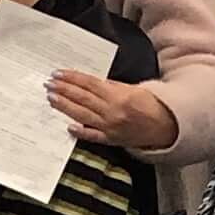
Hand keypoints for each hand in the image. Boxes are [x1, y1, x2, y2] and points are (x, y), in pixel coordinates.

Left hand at [49, 73, 178, 153]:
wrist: (166, 126)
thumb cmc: (151, 105)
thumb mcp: (133, 88)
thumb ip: (112, 86)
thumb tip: (91, 83)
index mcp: (118, 95)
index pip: (89, 84)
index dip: (72, 78)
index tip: (58, 74)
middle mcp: (112, 111)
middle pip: (82, 98)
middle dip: (63, 90)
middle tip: (49, 84)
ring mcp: (110, 127)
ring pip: (82, 115)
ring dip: (65, 106)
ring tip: (51, 98)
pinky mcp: (111, 140)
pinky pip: (93, 136)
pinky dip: (80, 132)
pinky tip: (68, 127)